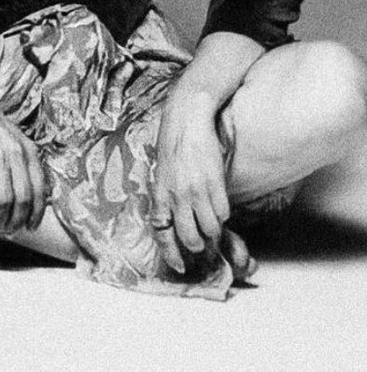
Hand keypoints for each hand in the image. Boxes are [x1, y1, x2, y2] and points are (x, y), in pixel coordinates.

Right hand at [0, 78, 46, 233]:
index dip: (37, 212)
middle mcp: (17, 151)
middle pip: (24, 197)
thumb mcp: (11, 135)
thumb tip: (26, 186)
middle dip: (18, 219)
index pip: (41, 188)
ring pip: (5, 197)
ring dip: (1, 217)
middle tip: (10, 231)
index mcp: (28, 148)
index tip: (31, 226)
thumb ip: (21, 156)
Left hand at [150, 85, 229, 273]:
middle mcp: (175, 195)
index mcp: (159, 192)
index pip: (162, 232)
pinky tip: (218, 199)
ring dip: (214, 228)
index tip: (180, 266)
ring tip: (212, 217)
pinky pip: (224, 211)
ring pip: (211, 228)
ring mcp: (195, 191)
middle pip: (190, 238)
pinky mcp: (214, 184)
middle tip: (204, 241)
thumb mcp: (162, 170)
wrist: (187, 117)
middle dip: (198, 244)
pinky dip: (223, 211)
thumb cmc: (172, 142)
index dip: (171, 253)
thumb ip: (167, 194)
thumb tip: (174, 217)